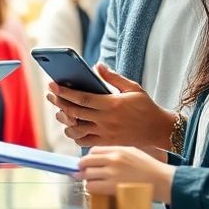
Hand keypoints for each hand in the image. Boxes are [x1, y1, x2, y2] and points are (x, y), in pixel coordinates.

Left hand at [46, 64, 176, 147]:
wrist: (157, 129)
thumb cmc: (145, 106)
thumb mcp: (133, 87)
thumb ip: (113, 77)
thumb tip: (97, 65)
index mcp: (112, 104)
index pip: (82, 98)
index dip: (65, 92)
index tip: (53, 85)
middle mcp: (106, 120)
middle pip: (75, 112)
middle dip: (59, 102)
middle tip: (51, 94)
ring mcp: (105, 133)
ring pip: (76, 129)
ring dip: (65, 121)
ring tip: (60, 112)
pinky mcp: (107, 143)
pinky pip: (84, 141)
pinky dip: (75, 135)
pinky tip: (72, 127)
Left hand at [77, 145, 175, 202]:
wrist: (162, 181)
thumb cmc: (150, 168)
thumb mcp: (133, 153)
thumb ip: (116, 154)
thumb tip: (100, 159)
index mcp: (118, 150)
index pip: (93, 151)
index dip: (89, 158)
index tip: (89, 164)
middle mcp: (113, 160)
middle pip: (86, 162)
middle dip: (83, 169)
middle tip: (84, 174)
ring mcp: (112, 173)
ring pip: (87, 175)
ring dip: (88, 180)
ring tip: (94, 183)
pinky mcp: (112, 187)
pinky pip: (92, 187)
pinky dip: (92, 188)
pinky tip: (98, 190)